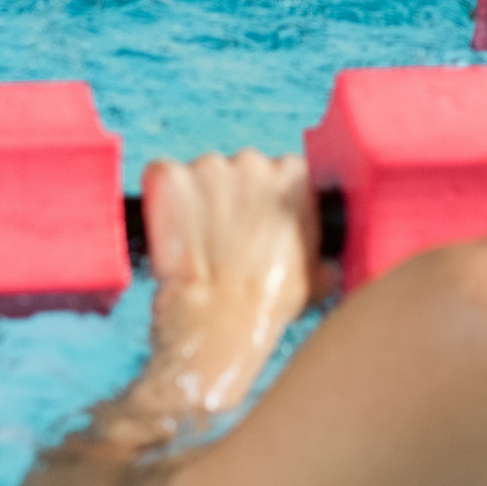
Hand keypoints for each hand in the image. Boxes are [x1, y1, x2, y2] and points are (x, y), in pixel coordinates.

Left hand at [134, 150, 325, 420]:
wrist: (219, 323)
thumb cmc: (267, 306)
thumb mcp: (317, 279)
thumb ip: (320, 254)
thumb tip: (325, 262)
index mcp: (295, 177)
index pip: (281, 172)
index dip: (265, 201)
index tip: (257, 224)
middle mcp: (254, 162)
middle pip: (239, 169)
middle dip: (230, 198)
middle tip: (224, 237)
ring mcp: (210, 167)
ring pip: (200, 174)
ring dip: (196, 199)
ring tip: (195, 241)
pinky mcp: (171, 177)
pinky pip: (161, 175)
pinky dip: (161, 196)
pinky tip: (169, 229)